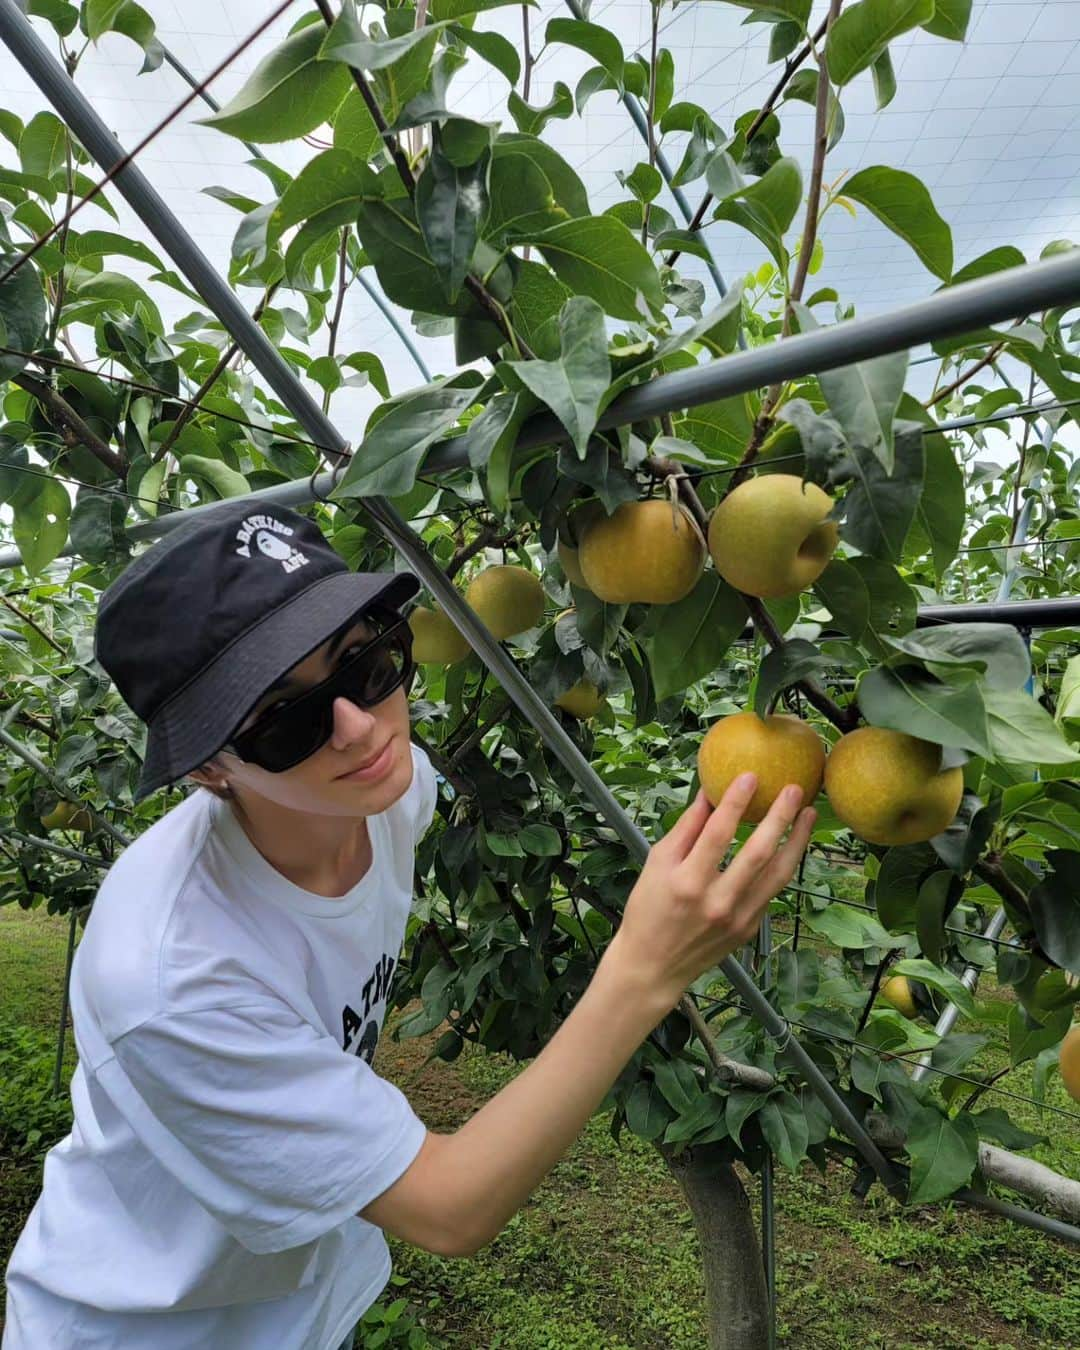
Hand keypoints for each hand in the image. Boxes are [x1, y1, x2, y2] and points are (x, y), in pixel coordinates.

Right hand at [605, 773, 815, 1011]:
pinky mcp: (749, 929)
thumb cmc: (648, 909)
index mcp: (687, 882)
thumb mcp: (656, 864)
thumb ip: (686, 829)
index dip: (736, 802)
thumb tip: (709, 794)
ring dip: (797, 842)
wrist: (653, 966)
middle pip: (757, 853)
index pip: (717, 833)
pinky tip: (790, 846)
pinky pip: (770, 892)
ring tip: (808, 814)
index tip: (751, 777)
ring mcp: (737, 918)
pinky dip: (781, 866)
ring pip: (777, 875)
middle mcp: (716, 902)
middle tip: (794, 789)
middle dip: (779, 817)